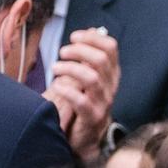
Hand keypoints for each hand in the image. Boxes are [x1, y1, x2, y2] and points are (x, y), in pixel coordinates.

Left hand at [46, 27, 120, 160]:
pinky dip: (66, 90)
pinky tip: (57, 85)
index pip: (110, 47)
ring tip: (56, 68)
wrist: (87, 137)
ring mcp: (103, 102)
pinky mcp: (92, 117)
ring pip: (91, 78)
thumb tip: (92, 30)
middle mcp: (111, 86)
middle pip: (101, 60)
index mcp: (112, 73)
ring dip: (70, 68)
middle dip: (79, 51)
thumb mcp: (91, 77)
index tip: (74, 37)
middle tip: (63, 52)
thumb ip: (91, 56)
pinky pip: (81, 101)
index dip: (91, 38)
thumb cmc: (85, 102)